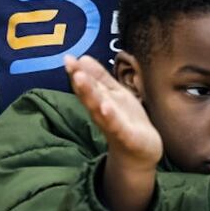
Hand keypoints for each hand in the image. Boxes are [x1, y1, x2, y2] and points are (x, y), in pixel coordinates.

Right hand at [65, 54, 162, 168]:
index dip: (77, 71)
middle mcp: (102, 113)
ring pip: (99, 109)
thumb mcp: (114, 94)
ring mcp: (114, 126)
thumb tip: (82, 57)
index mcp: (100, 101)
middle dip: (80, 81)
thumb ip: (100, 78)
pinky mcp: (127, 137)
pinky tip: (105, 106)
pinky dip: (111, 117)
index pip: (87, 85)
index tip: (67, 58)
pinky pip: (117, 126)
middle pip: (89, 96)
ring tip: (81, 79)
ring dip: (90, 95)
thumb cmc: (127, 120)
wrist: (141, 152)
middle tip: (71, 65)